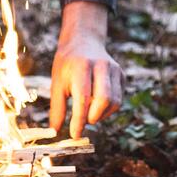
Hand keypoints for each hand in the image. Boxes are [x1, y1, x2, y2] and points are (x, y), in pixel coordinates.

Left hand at [50, 1, 122, 138]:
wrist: (83, 42)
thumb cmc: (67, 66)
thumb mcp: (56, 83)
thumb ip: (57, 108)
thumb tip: (55, 132)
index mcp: (81, 67)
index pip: (83, 98)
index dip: (79, 120)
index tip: (74, 134)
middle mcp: (101, 66)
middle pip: (104, 100)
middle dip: (93, 117)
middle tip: (83, 121)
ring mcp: (114, 69)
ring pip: (114, 102)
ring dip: (101, 115)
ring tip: (88, 112)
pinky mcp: (122, 75)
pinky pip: (119, 100)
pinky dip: (108, 110)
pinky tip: (96, 105)